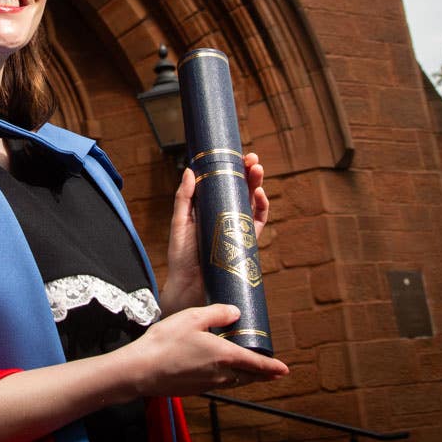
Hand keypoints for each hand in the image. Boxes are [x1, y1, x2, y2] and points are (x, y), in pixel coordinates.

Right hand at [118, 304, 287, 398]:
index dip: (272, 367)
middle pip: (248, 377)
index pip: (256, 363)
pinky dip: (225, 378)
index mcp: (225, 356)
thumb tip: (235, 313)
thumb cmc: (165, 342)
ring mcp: (207, 385)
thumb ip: (217, 313)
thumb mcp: (192, 318)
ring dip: (243, 376)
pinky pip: (217, 384)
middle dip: (261, 374)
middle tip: (271, 371)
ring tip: (246, 369)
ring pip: (233, 382)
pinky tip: (216, 369)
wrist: (141, 370)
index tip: (285, 369)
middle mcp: (220, 374)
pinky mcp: (195, 390)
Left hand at [159, 152, 268, 317]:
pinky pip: (258, 222)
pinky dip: (262, 207)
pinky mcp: (246, 243)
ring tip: (257, 170)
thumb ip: (184, 198)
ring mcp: (237, 228)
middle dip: (249, 172)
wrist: (189, 287)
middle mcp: (225, 216)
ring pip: (252, 202)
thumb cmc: (181, 256)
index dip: (232, 168)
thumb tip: (190, 170)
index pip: (223, 183)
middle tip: (252, 159)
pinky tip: (259, 195)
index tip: (236, 155)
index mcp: (209, 208)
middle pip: (241, 189)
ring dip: (257, 184)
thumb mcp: (180, 223)